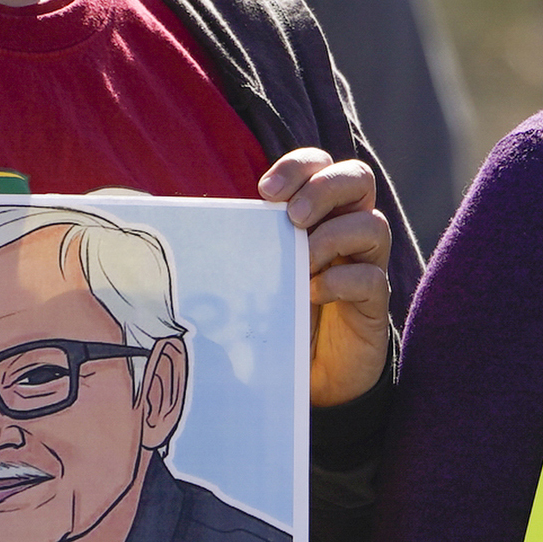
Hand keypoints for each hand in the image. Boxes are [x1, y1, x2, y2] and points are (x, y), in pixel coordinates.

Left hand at [259, 148, 396, 406]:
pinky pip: (370, 278)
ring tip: (303, 263)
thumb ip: (238, 237)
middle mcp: (349, 230)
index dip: (299, 166)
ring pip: (374, 225)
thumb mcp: (252, 268)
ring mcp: (366, 265)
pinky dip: (340, 280)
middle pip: (359, 179)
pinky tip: (312, 294)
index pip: (321, 165)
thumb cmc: (274, 312)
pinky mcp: (374, 305)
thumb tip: (167, 209)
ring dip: (332, 236)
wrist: (301, 376)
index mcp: (319, 213)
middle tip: (294, 217)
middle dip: (325, 188)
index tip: (265, 192)